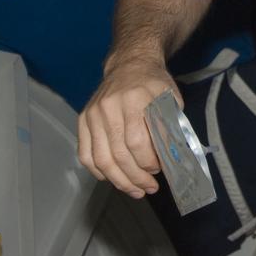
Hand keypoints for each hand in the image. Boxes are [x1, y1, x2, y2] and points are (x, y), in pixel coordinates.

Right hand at [77, 56, 178, 197]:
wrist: (129, 64)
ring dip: (119, 180)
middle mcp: (109, 107)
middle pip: (119, 154)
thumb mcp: (170, 99)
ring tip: (135, 190)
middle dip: (136, 177)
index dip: (148, 162)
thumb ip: (170, 127)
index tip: (158, 169)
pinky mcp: (83, 120)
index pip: (137, 141)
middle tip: (150, 187)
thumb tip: (172, 160)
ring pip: (101, 159)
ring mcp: (93, 114)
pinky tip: (112, 178)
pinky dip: (98, 171)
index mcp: (134, 99)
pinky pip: (85, 154)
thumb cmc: (153, 84)